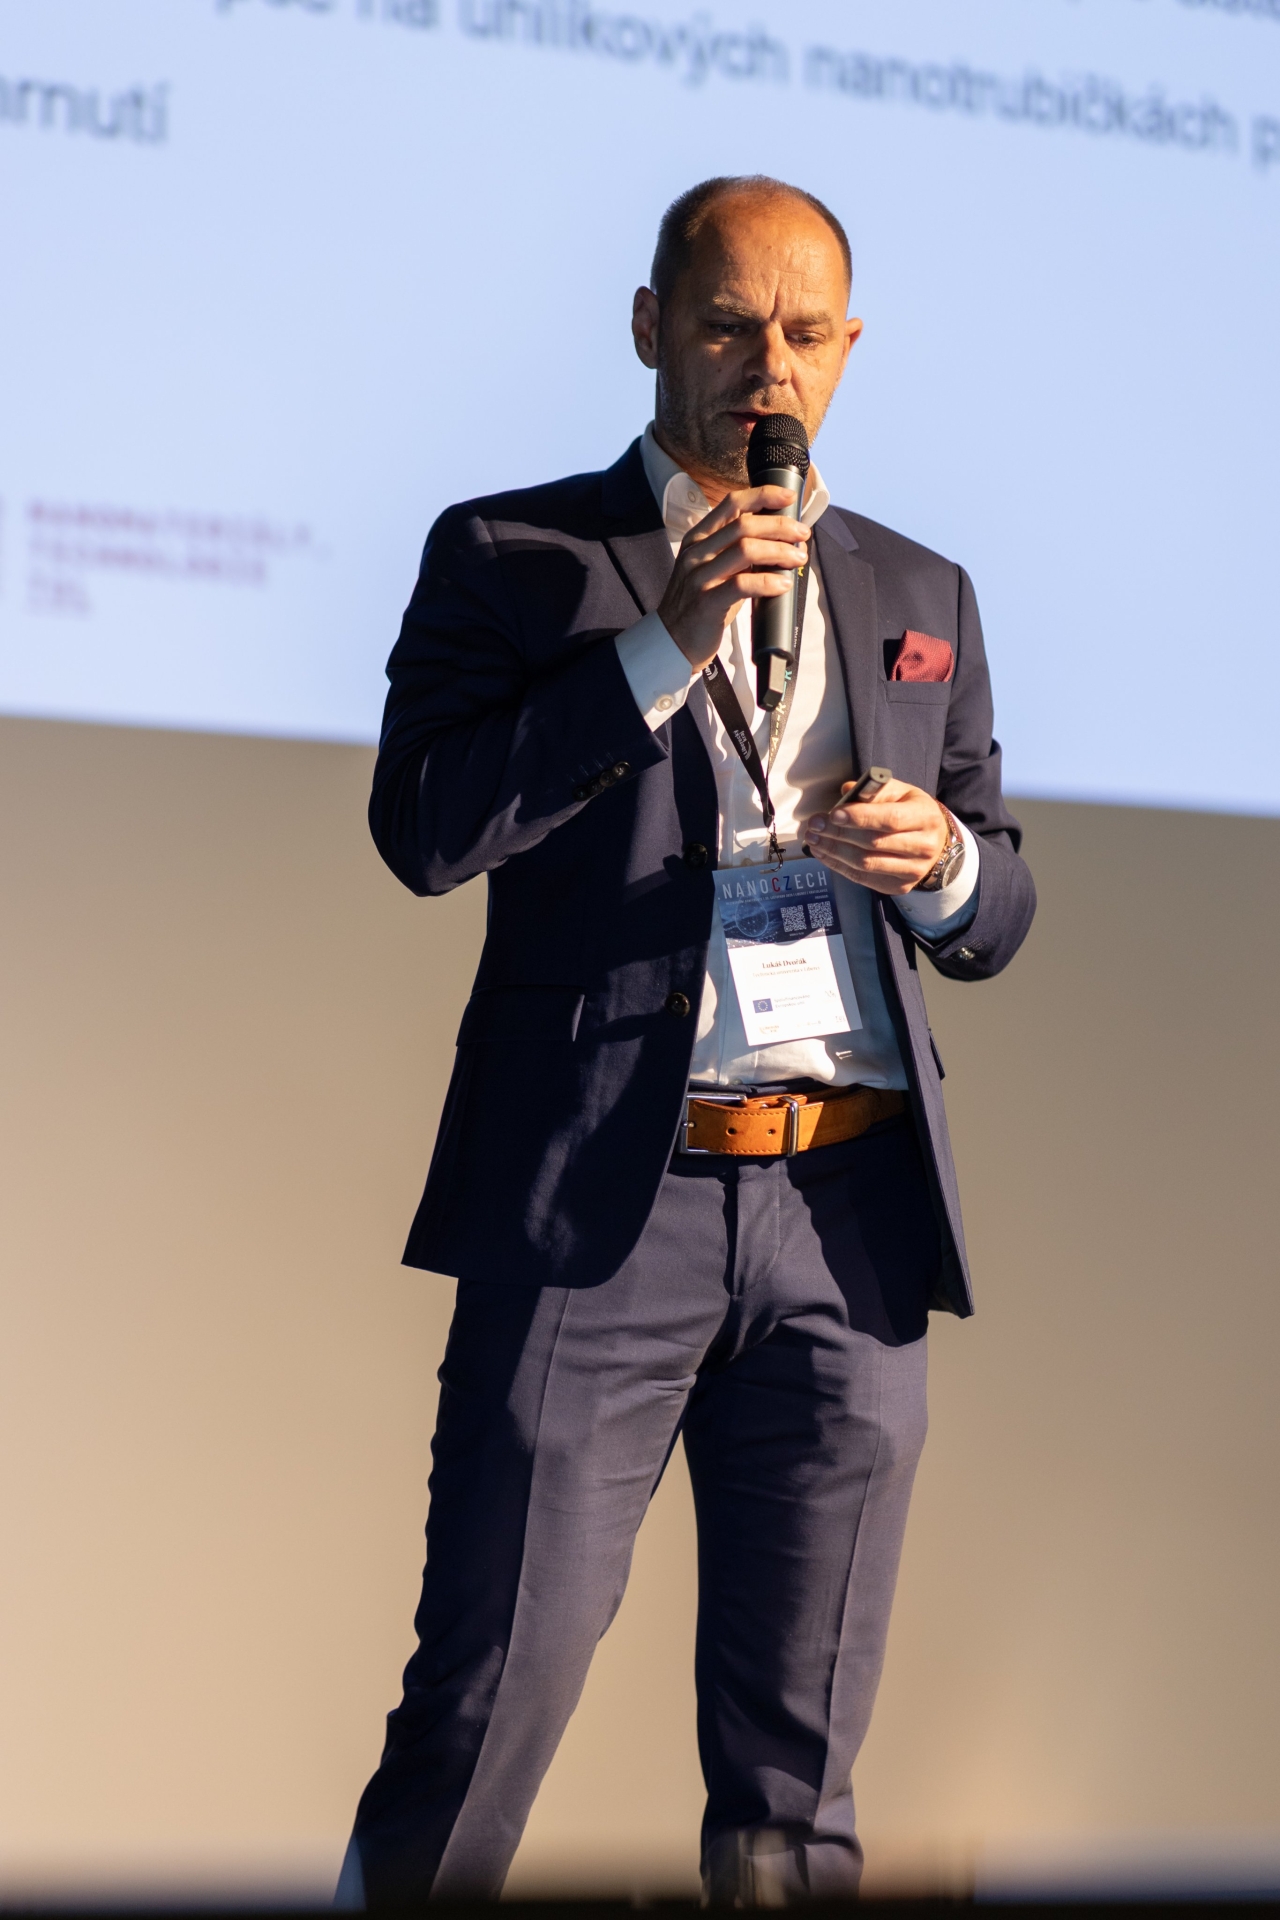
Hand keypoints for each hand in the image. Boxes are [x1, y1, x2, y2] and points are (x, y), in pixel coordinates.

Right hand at [656, 485, 810, 671]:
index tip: (788, 497)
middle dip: (780, 526)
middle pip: (744, 525)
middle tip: (802, 535)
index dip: (763, 495)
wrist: (673, 640)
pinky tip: (783, 585)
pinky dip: (768, 582)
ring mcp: (700, 576)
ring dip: (779, 551)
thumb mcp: (713, 568)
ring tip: (798, 558)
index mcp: (698, 538)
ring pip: (746, 550)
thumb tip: (782, 540)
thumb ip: (737, 551)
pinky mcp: (706, 602)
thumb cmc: (701, 604)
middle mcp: (697, 552)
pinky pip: (742, 585)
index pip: (732, 504)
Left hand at [805, 779, 949, 894]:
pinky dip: (839, 866)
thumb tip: (845, 790)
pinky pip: (863, 878)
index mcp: (925, 817)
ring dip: (834, 852)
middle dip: (838, 834)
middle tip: (814, 825)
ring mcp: (912, 871)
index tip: (832, 814)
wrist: (935, 843)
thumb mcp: (901, 792)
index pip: (890, 819)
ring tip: (814, 840)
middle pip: (874, 843)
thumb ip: (874, 790)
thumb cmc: (912, 812)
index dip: (859, 817)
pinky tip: (824, 853)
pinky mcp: (899, 887)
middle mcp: (923, 847)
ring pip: (866, 864)